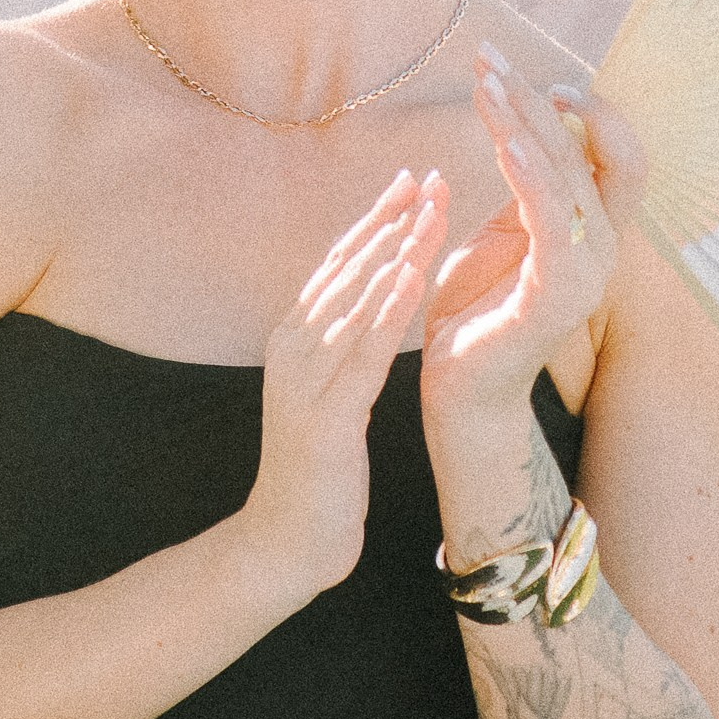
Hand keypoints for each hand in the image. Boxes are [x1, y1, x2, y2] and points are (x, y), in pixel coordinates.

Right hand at [241, 168, 448, 604]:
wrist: (286, 542)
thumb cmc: (320, 464)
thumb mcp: (332, 388)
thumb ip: (347, 339)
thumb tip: (380, 291)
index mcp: (296, 336)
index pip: (340, 262)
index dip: (376, 218)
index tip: (412, 178)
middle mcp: (293, 346)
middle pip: (347, 269)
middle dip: (390, 220)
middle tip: (429, 176)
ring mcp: (305, 381)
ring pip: (357, 300)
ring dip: (396, 251)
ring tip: (432, 210)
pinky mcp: (325, 418)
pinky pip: (362, 353)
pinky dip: (387, 310)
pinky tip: (413, 276)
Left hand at [420, 45, 642, 428]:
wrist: (460, 390)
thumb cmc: (475, 312)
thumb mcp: (500, 233)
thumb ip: (521, 185)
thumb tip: (512, 122)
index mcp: (591, 229)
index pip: (612, 151)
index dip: (586, 106)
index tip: (524, 72)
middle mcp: (602, 246)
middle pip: (585, 149)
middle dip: (533, 97)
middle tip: (487, 58)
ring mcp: (587, 273)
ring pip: (568, 176)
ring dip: (525, 124)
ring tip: (486, 85)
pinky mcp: (558, 296)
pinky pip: (552, 222)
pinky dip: (532, 175)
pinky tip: (505, 141)